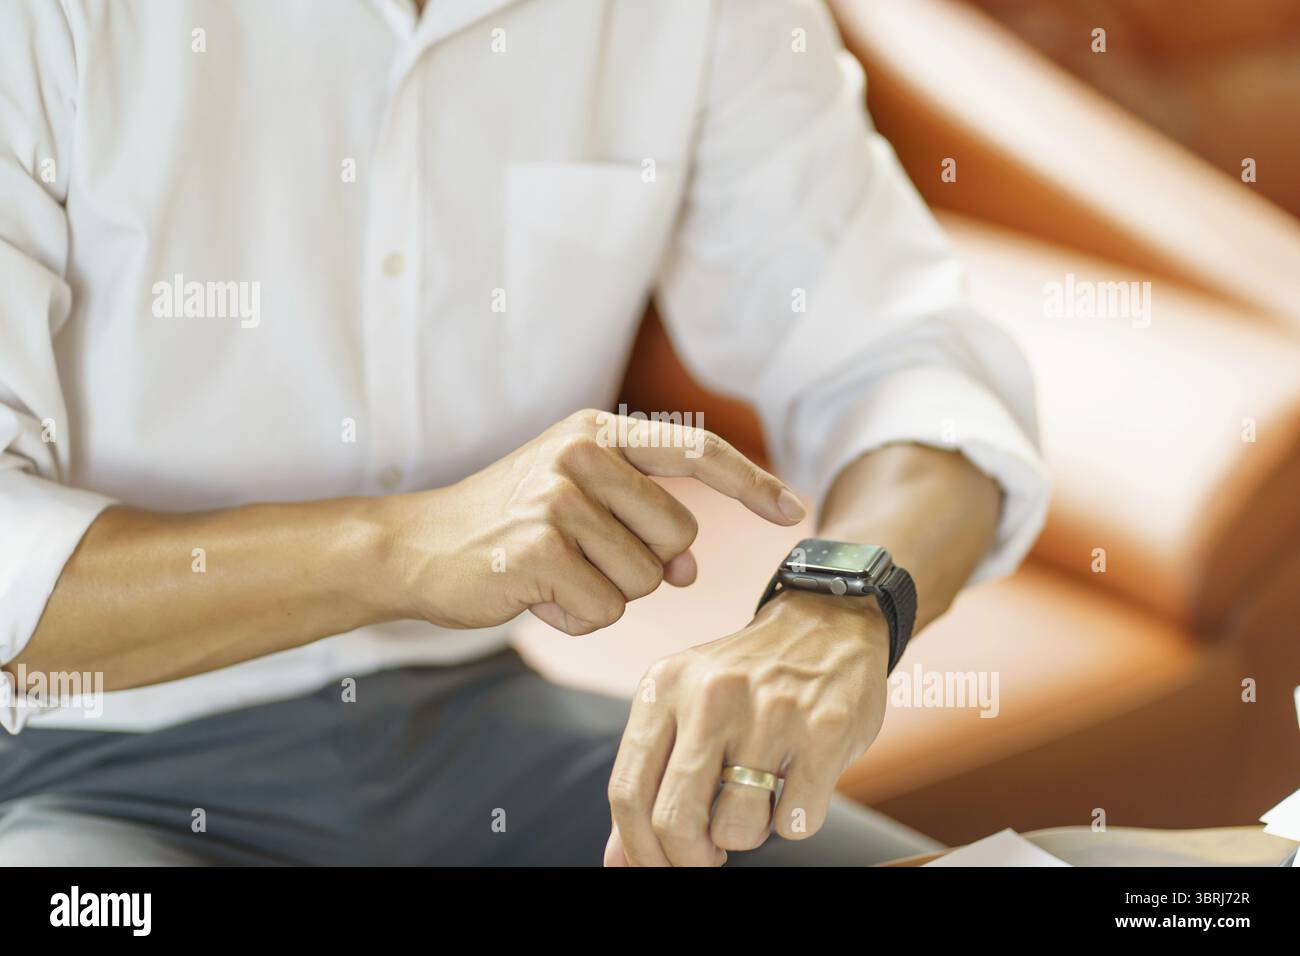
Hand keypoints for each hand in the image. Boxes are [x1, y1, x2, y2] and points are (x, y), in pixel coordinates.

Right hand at [385, 409, 804, 634]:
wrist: (418, 548)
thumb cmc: (507, 526)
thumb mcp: (578, 501)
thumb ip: (641, 521)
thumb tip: (689, 571)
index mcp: (599, 432)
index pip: (697, 450)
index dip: (751, 482)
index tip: (794, 511)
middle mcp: (582, 453)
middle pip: (679, 541)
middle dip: (644, 569)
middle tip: (581, 558)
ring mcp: (558, 497)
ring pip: (644, 582)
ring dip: (605, 595)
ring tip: (553, 573)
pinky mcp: (538, 548)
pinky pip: (604, 611)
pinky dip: (576, 618)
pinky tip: (535, 593)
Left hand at [603, 589, 889, 865]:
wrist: (827, 621)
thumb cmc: (745, 679)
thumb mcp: (682, 707)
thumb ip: (648, 779)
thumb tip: (617, 862)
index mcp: (664, 687)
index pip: (627, 793)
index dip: (638, 850)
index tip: (659, 866)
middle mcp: (711, 695)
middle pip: (674, 820)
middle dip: (689, 860)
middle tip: (708, 857)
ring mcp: (771, 711)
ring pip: (738, 829)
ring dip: (747, 835)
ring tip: (758, 801)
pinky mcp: (825, 731)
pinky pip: (796, 823)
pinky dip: (795, 821)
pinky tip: (798, 783)